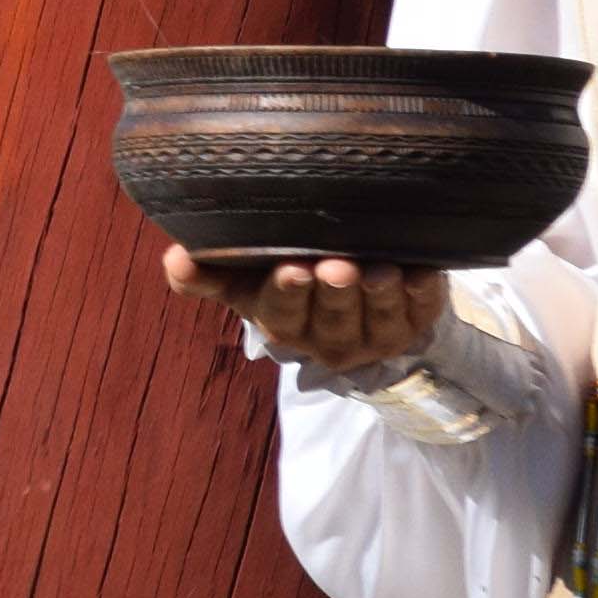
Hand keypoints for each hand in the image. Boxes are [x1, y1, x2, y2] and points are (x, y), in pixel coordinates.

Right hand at [163, 243, 450, 370]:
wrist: (352, 299)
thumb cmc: (289, 281)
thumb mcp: (246, 279)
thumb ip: (210, 273)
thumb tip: (175, 257)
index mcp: (284, 325)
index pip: (282, 314)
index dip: (287, 294)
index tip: (292, 269)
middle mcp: (330, 340)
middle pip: (333, 319)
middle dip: (335, 293)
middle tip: (336, 266)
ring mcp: (377, 335)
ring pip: (378, 319)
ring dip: (380, 295)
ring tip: (380, 269)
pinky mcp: (416, 323)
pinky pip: (422, 311)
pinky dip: (423, 292)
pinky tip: (422, 272)